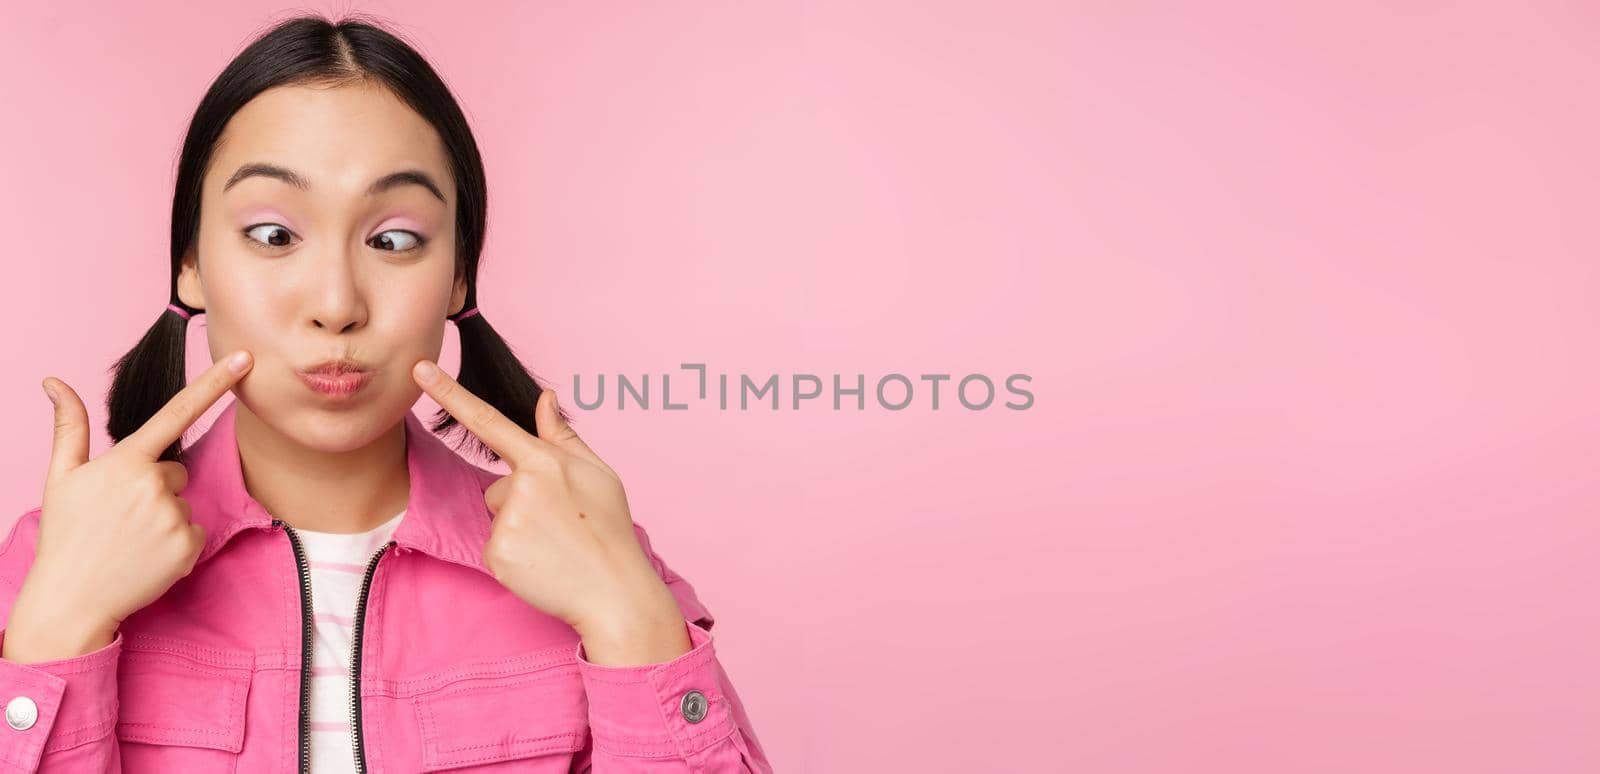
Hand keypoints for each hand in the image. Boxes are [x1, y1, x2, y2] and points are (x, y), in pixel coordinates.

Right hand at [16, 351, 253, 645]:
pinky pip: (194, 531)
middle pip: (176, 471)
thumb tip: (53, 382)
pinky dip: (176, 543)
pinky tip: (147, 555)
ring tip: (130, 539)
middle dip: (155, 488)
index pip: (177, 412)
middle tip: (121, 516)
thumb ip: (69, 426)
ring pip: (184, 502)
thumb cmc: (66, 534)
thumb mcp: (61, 477)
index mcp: (126, 461)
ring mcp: (173, 515)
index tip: (244, 358)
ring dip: (164, 517)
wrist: (72, 598)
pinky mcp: (188, 545)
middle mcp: (154, 484)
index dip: (215, 382)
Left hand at [410, 360, 685, 647]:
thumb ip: (563, 436)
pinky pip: (493, 547)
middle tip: (561, 526)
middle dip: (521, 503)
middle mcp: (522, 485)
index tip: (420, 368)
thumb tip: (545, 398)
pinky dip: (514, 557)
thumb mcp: (598, 474)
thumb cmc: (610, 529)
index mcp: (546, 460)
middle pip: (498, 487)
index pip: (488, 420)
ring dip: (517, 530)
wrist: (615, 592)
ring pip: (495, 517)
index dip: (450, 393)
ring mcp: (507, 521)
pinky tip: (542, 563)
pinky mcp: (496, 553)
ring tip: (555, 545)